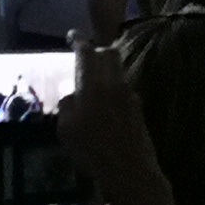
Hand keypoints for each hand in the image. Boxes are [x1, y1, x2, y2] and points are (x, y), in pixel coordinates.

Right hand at [56, 38, 165, 202]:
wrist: (129, 170)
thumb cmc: (91, 152)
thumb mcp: (66, 131)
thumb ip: (66, 106)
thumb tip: (72, 94)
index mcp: (93, 87)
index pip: (87, 52)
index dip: (78, 41)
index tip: (72, 35)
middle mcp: (114, 84)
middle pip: (108, 53)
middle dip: (96, 49)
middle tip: (85, 55)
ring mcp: (129, 94)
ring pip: (118, 69)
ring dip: (106, 68)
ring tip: (93, 81)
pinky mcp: (138, 105)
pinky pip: (124, 86)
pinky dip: (113, 85)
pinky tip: (105, 102)